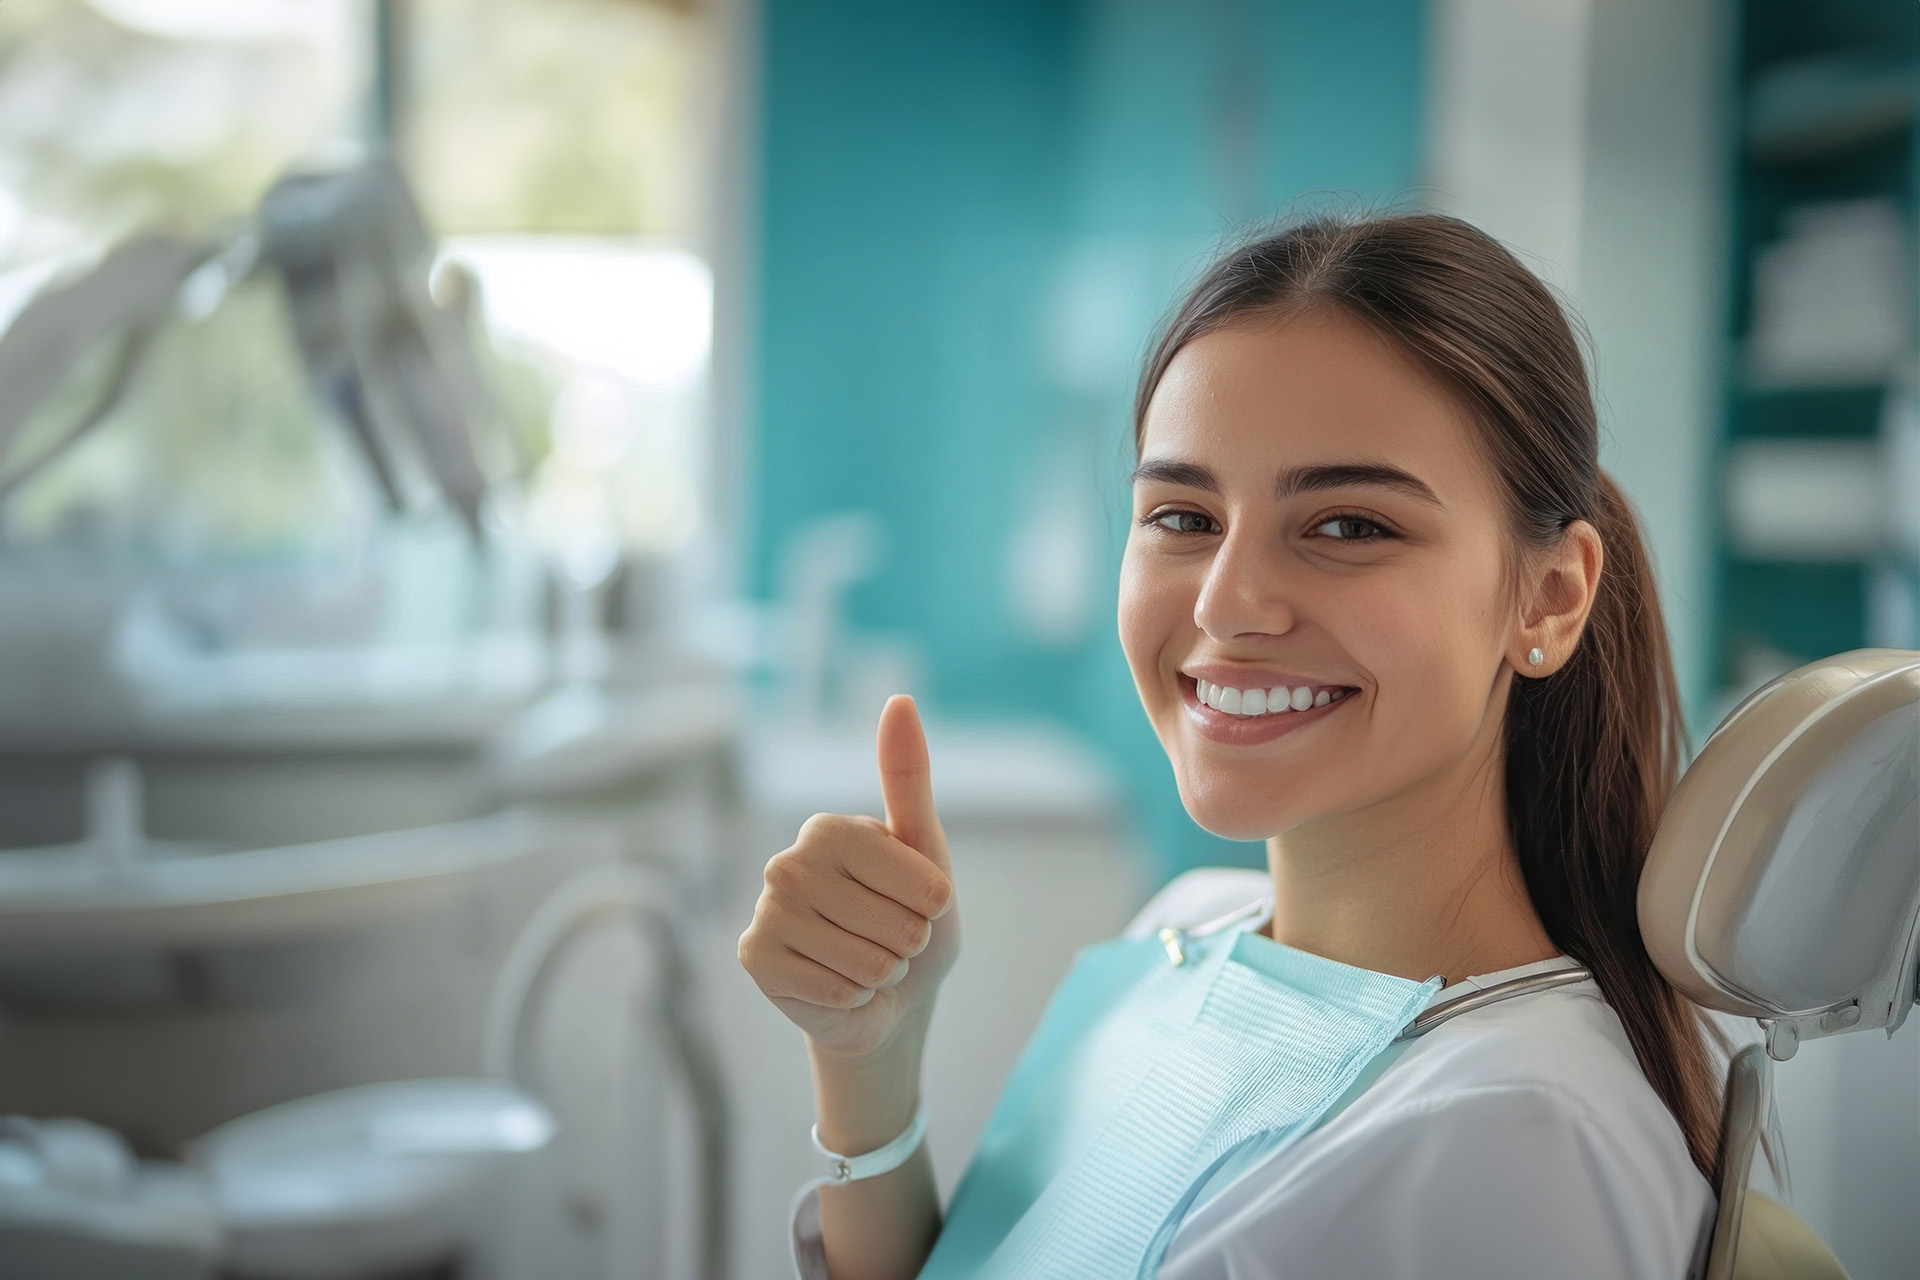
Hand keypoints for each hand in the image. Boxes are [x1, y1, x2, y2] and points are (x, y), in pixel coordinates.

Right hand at [739, 695, 960, 1062]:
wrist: (885, 1000)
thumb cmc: (911, 920)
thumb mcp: (925, 854)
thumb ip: (908, 779)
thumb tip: (900, 699)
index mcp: (830, 828)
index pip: (922, 882)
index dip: (935, 906)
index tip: (918, 905)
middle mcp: (787, 861)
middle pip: (896, 924)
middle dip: (907, 945)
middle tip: (886, 941)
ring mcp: (765, 910)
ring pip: (868, 962)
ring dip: (881, 974)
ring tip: (864, 964)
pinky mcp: (754, 959)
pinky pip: (836, 990)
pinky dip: (851, 997)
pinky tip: (836, 986)